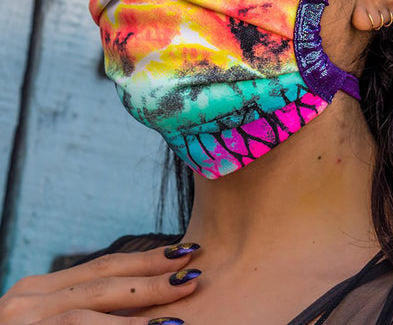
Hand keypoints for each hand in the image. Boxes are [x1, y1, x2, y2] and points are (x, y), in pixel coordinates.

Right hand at [0, 243, 201, 324]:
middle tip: (192, 272)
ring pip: (88, 311)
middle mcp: (29, 300)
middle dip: (151, 276)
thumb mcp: (47, 322)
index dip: (144, 260)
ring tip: (178, 318)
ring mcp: (24, 323)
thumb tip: (143, 304)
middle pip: (102, 280)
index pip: (101, 267)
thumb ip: (85, 310)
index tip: (181, 253)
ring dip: (137, 315)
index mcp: (38, 290)